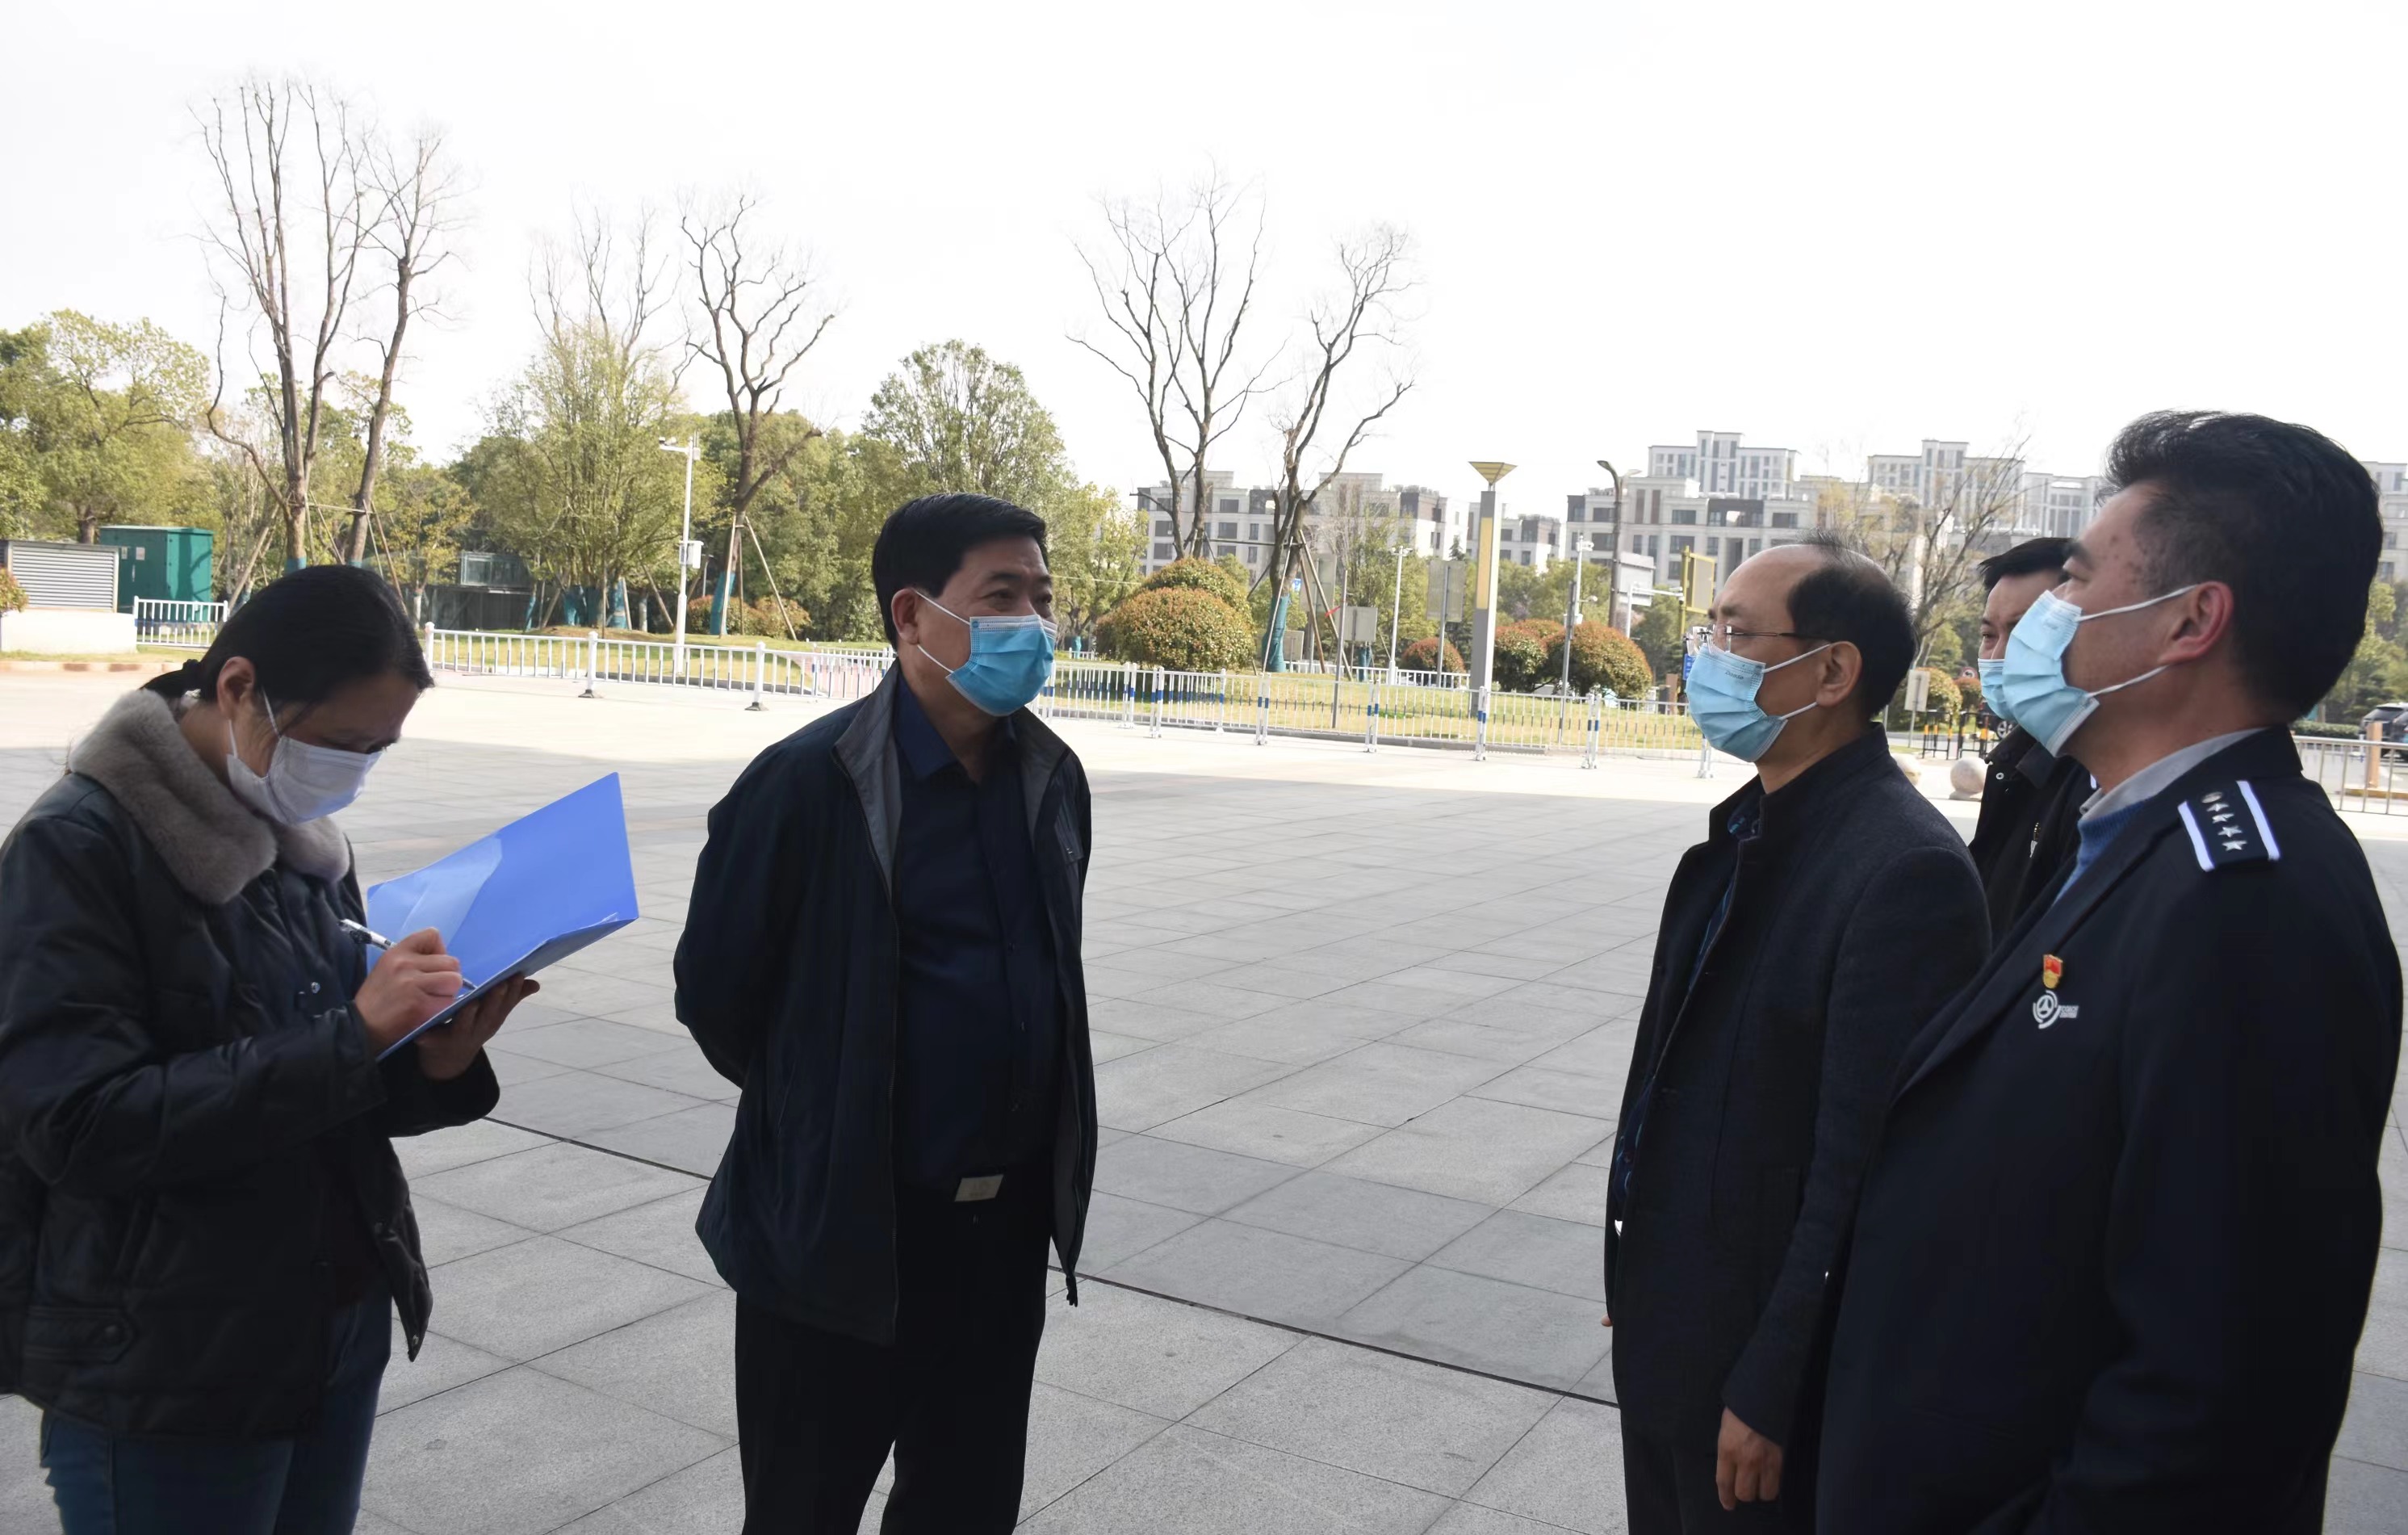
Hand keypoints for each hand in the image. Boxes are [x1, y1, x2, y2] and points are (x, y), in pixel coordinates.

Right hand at [353, 929, 463, 1055]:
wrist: (361, 1026)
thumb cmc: (378, 998)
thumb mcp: (389, 967)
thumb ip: (415, 958)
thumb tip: (444, 960)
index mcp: (397, 952)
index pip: (433, 935)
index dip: (439, 951)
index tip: (430, 966)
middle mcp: (405, 964)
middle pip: (452, 962)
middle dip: (447, 977)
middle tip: (433, 989)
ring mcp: (413, 984)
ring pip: (454, 981)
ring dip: (448, 993)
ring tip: (431, 1000)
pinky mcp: (420, 1005)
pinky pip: (449, 1002)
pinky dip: (443, 1009)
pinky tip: (427, 1012)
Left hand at [415, 976, 538, 1082]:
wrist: (447, 1060)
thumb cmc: (472, 1026)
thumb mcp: (493, 1014)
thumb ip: (512, 997)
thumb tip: (535, 983)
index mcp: (493, 1019)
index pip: (506, 1003)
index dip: (512, 991)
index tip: (515, 975)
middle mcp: (479, 1028)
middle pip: (489, 1014)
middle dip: (494, 1000)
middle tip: (498, 985)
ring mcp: (458, 1037)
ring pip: (464, 1026)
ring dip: (468, 1016)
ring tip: (470, 1004)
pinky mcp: (435, 1044)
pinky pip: (432, 1040)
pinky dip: (427, 1038)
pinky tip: (422, 1035)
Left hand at [1716, 1407, 1783, 1510]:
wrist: (1766, 1395)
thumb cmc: (1742, 1407)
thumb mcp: (1726, 1427)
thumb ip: (1728, 1448)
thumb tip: (1730, 1464)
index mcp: (1727, 1449)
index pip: (1724, 1482)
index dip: (1726, 1497)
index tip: (1728, 1504)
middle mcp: (1746, 1459)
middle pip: (1745, 1493)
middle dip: (1744, 1494)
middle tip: (1745, 1489)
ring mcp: (1766, 1461)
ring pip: (1765, 1493)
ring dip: (1762, 1491)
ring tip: (1761, 1483)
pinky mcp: (1782, 1459)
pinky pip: (1779, 1483)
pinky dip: (1775, 1484)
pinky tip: (1772, 1478)